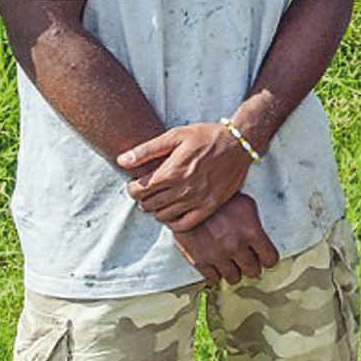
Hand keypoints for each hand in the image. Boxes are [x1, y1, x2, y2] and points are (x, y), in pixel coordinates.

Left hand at [119, 122, 250, 231]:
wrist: (239, 144)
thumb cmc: (206, 136)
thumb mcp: (175, 135)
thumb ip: (146, 150)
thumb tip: (121, 160)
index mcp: (171, 172)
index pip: (138, 190)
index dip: (132, 187)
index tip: (136, 183)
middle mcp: (182, 189)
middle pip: (148, 204)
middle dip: (143, 198)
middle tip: (148, 190)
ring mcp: (196, 200)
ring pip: (163, 215)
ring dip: (156, 209)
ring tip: (161, 198)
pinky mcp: (210, 207)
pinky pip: (183, 224)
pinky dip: (173, 222)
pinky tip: (173, 212)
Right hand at [171, 192, 278, 285]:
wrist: (190, 197)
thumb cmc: (218, 199)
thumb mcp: (246, 205)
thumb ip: (255, 224)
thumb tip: (261, 238)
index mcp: (251, 232)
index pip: (270, 258)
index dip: (268, 258)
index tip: (265, 258)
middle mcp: (235, 246)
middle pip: (253, 271)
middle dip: (252, 265)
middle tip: (248, 260)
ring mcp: (217, 255)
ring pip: (234, 278)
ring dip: (234, 271)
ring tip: (231, 263)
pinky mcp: (200, 260)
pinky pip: (213, 279)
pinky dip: (216, 274)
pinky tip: (217, 266)